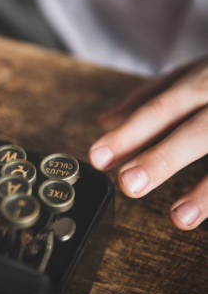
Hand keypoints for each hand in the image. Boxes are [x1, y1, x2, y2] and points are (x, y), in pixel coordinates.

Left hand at [89, 58, 207, 229]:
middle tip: (128, 185)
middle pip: (199, 130)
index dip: (130, 132)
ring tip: (178, 219)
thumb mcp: (194, 74)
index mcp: (206, 80)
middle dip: (163, 157)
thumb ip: (151, 98)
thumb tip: (105, 122)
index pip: (161, 107)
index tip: (97, 157)